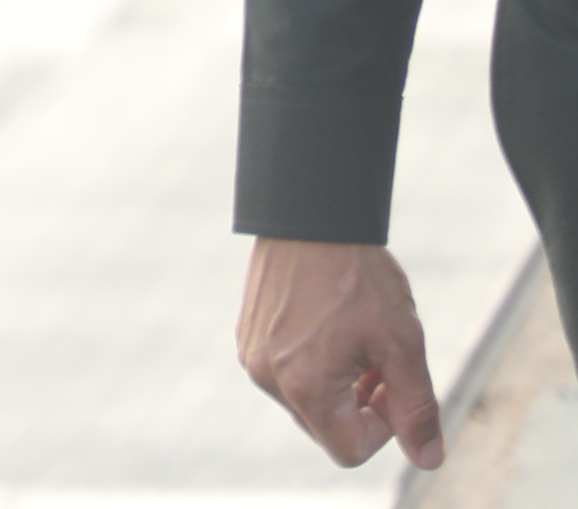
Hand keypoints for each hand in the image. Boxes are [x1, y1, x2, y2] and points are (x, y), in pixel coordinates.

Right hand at [239, 238, 443, 469]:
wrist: (311, 218)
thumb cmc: (358, 278)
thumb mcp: (402, 345)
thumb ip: (417, 409)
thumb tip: (427, 459)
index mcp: (304, 386)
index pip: (350, 450)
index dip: (385, 429)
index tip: (395, 386)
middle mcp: (268, 377)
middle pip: (327, 428)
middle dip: (361, 406)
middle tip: (382, 361)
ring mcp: (252, 355)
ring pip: (307, 401)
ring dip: (338, 386)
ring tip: (358, 339)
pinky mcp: (248, 335)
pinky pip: (286, 373)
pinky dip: (314, 364)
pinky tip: (332, 325)